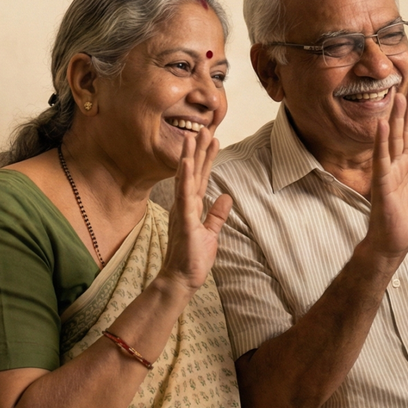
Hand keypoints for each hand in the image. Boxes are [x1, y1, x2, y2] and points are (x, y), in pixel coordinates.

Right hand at [159, 128, 232, 292]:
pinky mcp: (184, 221)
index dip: (206, 159)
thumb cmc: (193, 258)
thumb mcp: (210, 233)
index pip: (201, 178)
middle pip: (193, 173)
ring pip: (186, 179)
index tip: (212, 140)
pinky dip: (185, 179)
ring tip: (192, 136)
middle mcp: (185, 205)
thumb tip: (226, 196)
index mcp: (192, 207)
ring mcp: (183, 211)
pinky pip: (184, 196)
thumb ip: (216, 215)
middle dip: (198, 151)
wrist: (181, 279)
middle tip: (203, 128)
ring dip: (189, 157)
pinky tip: (187, 163)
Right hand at [364, 82, 407, 260]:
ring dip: (395, 117)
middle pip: (404, 131)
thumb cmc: (407, 223)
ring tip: (399, 96)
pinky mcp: (381, 182)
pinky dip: (380, 141)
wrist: (393, 244)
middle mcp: (397, 166)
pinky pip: (380, 158)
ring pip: (392, 139)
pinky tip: (381, 124)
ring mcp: (388, 172)